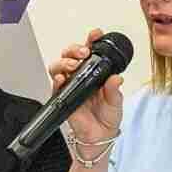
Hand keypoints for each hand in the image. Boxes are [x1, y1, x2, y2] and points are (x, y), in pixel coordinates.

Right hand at [48, 27, 123, 145]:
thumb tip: (115, 77)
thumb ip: (114, 89)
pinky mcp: (62, 96)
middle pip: (71, 54)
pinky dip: (57, 79)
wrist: (99, 136)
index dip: (92, 40)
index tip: (95, 34)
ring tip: (74, 64)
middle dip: (75, 48)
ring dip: (65, 61)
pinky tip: (62, 78)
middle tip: (84, 52)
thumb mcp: (116, 101)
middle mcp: (81, 75)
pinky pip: (55, 85)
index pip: (91, 51)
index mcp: (95, 72)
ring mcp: (70, 85)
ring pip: (59, 65)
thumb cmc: (107, 117)